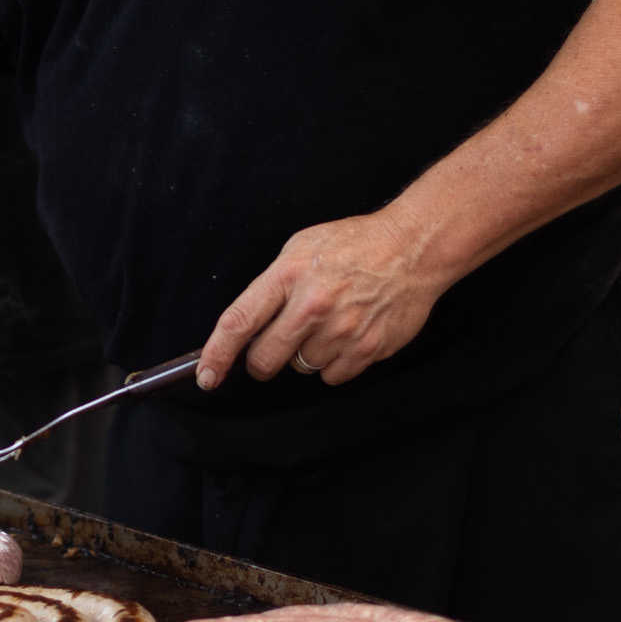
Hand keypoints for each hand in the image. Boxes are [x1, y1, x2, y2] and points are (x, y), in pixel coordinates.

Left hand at [197, 210, 449, 389]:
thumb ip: (272, 286)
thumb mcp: (301, 247)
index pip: (239, 322)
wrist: (412, 248)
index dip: (217, 355)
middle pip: (265, 358)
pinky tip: (347, 336)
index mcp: (289, 274)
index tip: (208, 376)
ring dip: (305, 355)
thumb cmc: (354, 245)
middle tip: (274, 348)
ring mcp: (342, 330)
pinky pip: (333, 377)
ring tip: (328, 324)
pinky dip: (334, 364)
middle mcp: (313, 304)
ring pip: (301, 369)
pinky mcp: (368, 349)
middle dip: (262, 361)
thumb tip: (245, 327)